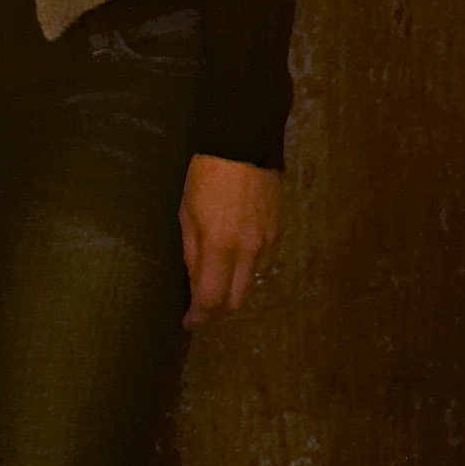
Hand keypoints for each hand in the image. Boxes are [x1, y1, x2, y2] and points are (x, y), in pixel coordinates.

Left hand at [181, 154, 284, 326]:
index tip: (189, 322)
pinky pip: (264, 265)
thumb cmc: (206, 174)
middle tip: (201, 311)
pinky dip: (248, 273)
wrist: (242, 143)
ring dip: (234, 292)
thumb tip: (194, 283)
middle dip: (217, 312)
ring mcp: (267, 241)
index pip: (211, 299)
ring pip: (252, 285)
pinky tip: (235, 265)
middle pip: (236, 301)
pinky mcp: (278, 231)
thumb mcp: (186, 213)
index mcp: (220, 245)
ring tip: (217, 287)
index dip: (199, 317)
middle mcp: (248, 249)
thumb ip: (192, 253)